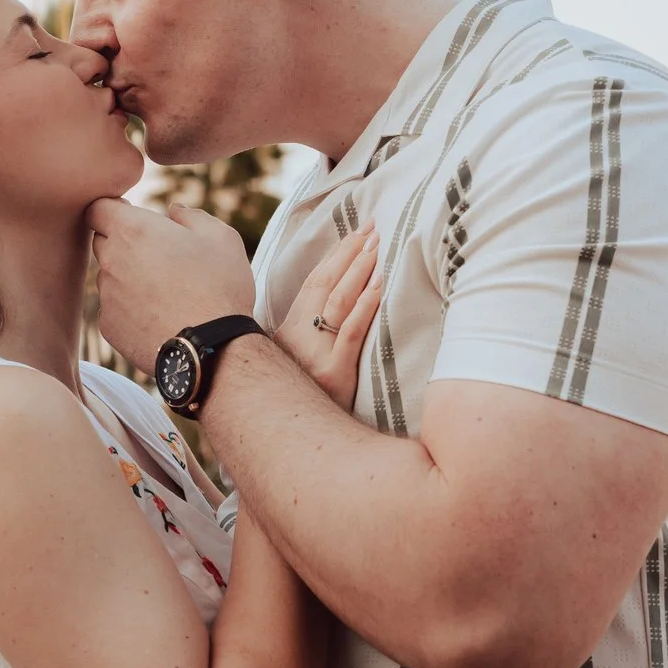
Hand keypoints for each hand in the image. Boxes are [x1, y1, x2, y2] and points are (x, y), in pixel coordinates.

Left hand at [87, 199, 254, 372]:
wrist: (212, 349)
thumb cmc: (219, 287)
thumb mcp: (221, 237)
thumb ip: (191, 215)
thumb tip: (174, 210)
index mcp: (133, 231)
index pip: (97, 208)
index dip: (114, 209)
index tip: (133, 216)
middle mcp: (112, 261)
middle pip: (102, 241)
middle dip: (123, 242)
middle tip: (159, 255)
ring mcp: (107, 296)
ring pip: (110, 277)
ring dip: (128, 277)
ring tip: (167, 292)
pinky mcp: (109, 327)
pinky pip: (115, 309)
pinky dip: (131, 308)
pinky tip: (161, 316)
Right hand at [274, 226, 384, 410]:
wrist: (295, 439)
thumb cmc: (304, 401)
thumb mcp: (298, 364)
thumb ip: (311, 336)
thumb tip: (334, 304)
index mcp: (288, 332)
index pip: (313, 283)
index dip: (334, 256)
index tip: (354, 233)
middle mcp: (297, 339)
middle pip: (325, 285)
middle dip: (349, 253)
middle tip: (371, 228)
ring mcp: (315, 356)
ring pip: (337, 302)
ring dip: (359, 269)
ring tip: (377, 245)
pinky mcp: (335, 374)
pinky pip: (351, 333)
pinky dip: (365, 306)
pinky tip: (379, 285)